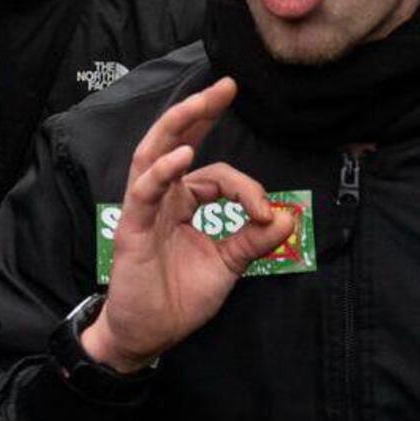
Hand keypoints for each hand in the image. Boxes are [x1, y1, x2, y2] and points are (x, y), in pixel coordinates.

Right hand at [81, 77, 294, 372]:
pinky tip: (183, 155)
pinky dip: (163, 171)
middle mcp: (162, 197)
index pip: (217, 175)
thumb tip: (287, 216)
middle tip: (227, 85)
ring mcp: (143, 210)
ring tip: (202, 102)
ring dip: (178, 125)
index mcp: (183, 202)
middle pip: (176, 140)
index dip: (248, 188)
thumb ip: (254, 238)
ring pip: (154, 154)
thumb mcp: (228, 264)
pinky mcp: (132, 229)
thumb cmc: (178, 297)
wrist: (148, 335)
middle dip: (201, 110)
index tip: (268, 215)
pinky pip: (144, 192)